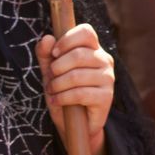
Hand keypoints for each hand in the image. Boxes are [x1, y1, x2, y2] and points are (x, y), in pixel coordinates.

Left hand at [39, 24, 113, 151]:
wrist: (74, 122)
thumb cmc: (63, 91)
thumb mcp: (50, 71)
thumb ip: (45, 54)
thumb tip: (47, 38)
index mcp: (93, 49)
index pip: (86, 32)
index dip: (67, 39)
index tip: (54, 53)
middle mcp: (105, 60)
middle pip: (78, 55)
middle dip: (57, 68)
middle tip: (51, 78)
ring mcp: (108, 78)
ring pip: (77, 76)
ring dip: (57, 85)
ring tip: (52, 91)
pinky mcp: (107, 97)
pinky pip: (80, 93)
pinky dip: (62, 98)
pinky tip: (57, 101)